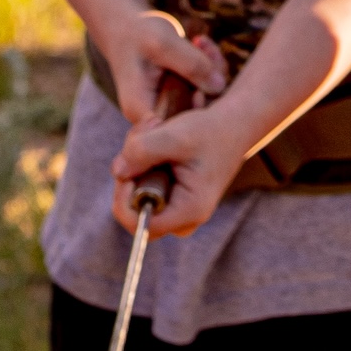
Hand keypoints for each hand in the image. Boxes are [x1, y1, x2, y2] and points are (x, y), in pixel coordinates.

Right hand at [98, 0, 226, 127]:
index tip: (199, 84)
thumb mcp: (163, 43)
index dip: (196, 110)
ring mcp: (170, 109)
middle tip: (205, 48)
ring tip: (201, 41)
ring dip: (212, 68)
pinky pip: (206, 88)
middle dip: (210, 80)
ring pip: (206, 99)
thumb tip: (220, 87)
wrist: (127, 29)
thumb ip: (191, 64)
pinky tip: (201, 43)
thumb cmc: (137, 35)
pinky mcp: (181, 98)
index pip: (176, 128)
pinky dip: (210, 65)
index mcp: (140, 111)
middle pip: (195, 114)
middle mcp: (154, 118)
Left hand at [113, 85, 251, 238]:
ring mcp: (177, 211)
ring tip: (151, 127)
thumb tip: (117, 172)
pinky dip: (140, 161)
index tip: (126, 168)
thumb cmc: (210, 131)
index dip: (124, 199)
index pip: (141, 224)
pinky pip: (141, 187)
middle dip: (129, 173)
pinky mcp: (171, 198)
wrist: (233, 126)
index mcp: (190, 210)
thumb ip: (142, 151)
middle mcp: (184, 218)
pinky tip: (153, 135)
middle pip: (134, 212)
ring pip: (135, 197)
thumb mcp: (176, 134)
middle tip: (141, 135)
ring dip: (134, 161)